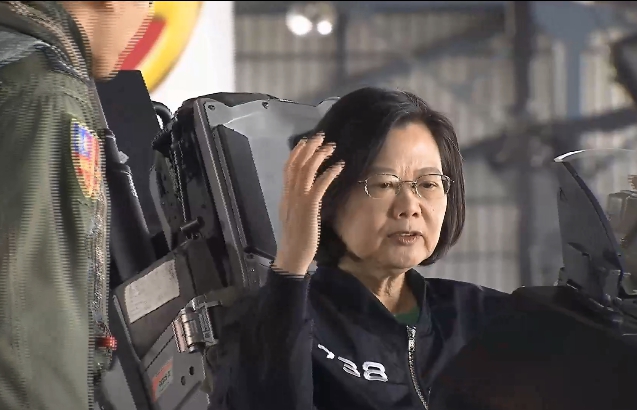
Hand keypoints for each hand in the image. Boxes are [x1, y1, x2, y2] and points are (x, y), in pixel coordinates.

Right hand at [273, 133, 343, 274]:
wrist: (292, 254)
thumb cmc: (296, 238)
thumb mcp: (294, 215)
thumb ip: (297, 201)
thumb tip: (305, 190)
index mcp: (285, 195)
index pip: (288, 167)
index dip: (297, 152)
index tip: (306, 141)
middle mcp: (289, 194)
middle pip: (297, 164)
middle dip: (309, 148)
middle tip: (321, 136)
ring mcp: (298, 199)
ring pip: (306, 170)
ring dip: (320, 156)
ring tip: (332, 147)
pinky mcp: (308, 207)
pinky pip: (319, 185)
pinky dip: (329, 173)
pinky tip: (339, 166)